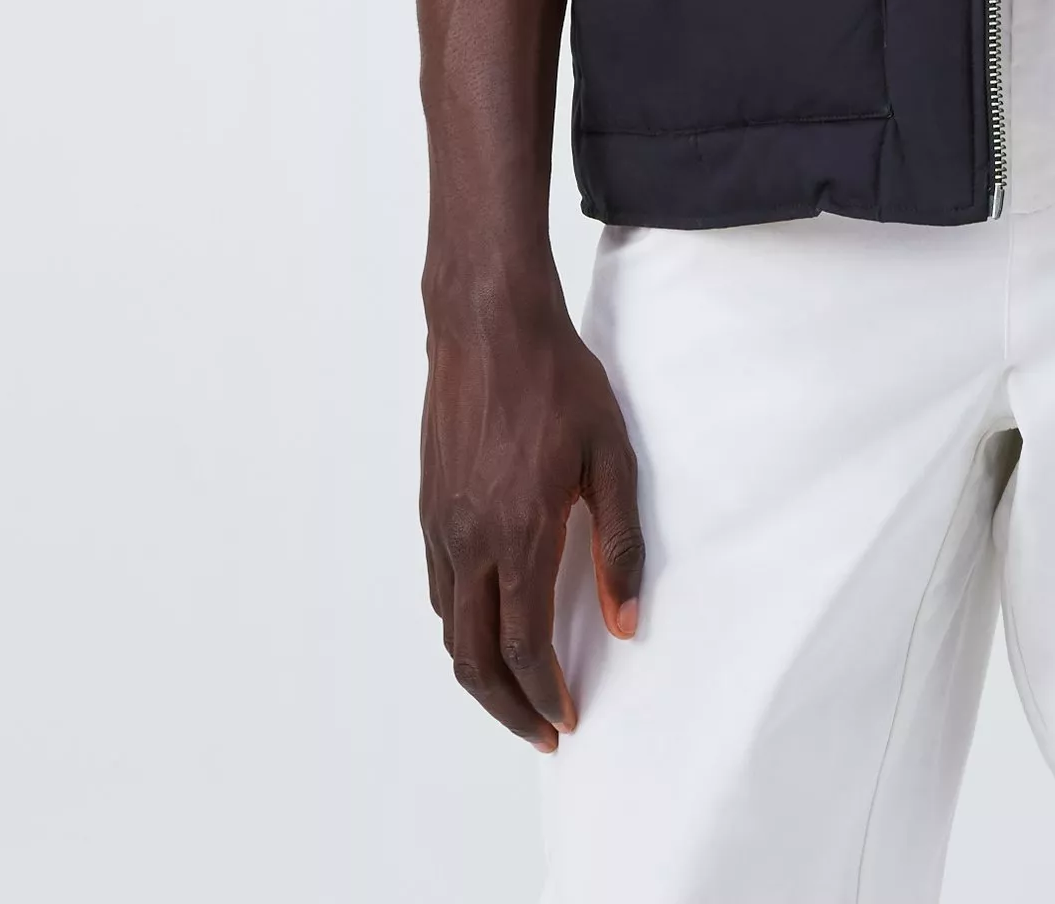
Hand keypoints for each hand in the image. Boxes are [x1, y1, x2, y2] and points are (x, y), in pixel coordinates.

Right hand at [420, 283, 643, 748]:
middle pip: (473, 657)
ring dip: (480, 672)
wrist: (488, 323)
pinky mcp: (429, 506)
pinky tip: (489, 623)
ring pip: (450, 627)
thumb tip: (625, 621)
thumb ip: (621, 541)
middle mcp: (468, 540)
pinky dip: (461, 626)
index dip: (544, 695)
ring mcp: (441, 524)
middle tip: (541, 731)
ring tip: (518, 689)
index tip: (566, 721)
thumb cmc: (558, 380)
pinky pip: (440, 589)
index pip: (521, 646)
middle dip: (506, 707)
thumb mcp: (611, 455)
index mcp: (516, 533)